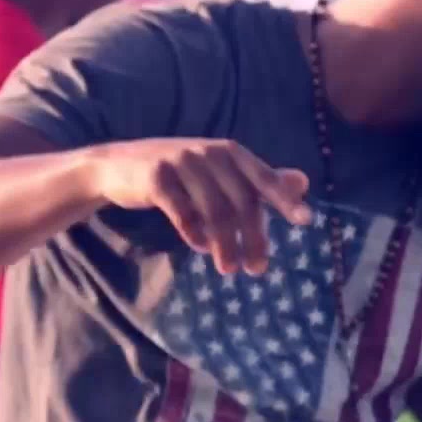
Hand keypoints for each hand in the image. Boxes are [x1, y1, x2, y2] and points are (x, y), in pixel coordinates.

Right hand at [94, 138, 310, 275]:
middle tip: (258, 268)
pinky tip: (200, 248)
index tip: (305, 221)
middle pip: (241, 200)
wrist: (116, 167)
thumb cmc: (177, 174)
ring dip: (225, 244)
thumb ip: (258, 180)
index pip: (263, 177)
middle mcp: (208, 152)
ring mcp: (180, 162)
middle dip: (252, 237)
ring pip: (214, 209)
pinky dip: (194, 233)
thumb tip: (303, 182)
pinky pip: (181, 210)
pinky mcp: (156, 177)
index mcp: (229, 152)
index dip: (284, 199)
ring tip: (229, 269)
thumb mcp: (219, 173)